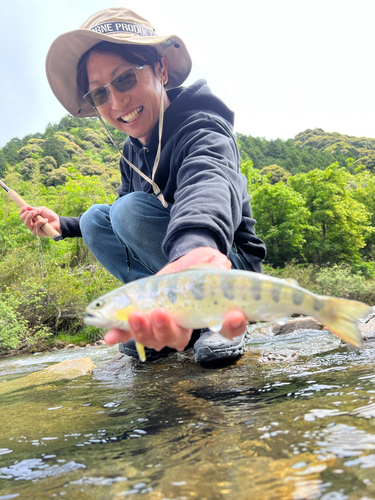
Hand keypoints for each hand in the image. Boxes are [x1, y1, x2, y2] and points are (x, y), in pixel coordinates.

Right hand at [19, 206, 61, 236]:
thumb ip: (35, 209)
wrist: (57, 222)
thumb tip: (27, 208)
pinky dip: (40, 222)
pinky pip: (35, 226)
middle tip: (34, 211)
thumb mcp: (42, 210)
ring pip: (26, 223)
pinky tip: (46, 220)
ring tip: (36, 213)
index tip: (27, 207)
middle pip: (22, 218)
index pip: (22, 214)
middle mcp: (30, 222)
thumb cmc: (50, 215)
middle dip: (27, 213)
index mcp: (30, 217)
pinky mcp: (36, 232)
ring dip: (30, 217)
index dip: (22, 210)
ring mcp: (32, 228)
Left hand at [104, 247, 247, 349]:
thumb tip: (221, 266)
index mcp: (211, 316)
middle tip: (160, 313)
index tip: (233, 316)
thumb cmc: (201, 267)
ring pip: (154, 339)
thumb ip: (217, 266)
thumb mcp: (212, 262)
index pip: (227, 328)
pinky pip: (131, 332)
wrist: (180, 266)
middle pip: (178, 339)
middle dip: (167, 330)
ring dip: (142, 331)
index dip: (232, 325)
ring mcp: (163, 326)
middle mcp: (186, 327)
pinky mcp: (143, 319)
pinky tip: (110, 336)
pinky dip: (120, 334)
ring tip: (135, 315)